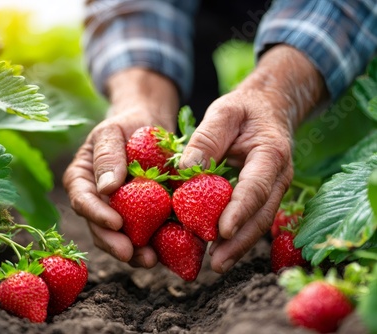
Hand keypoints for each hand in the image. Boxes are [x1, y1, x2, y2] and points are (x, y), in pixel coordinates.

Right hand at [62, 68, 178, 267]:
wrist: (150, 126)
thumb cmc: (128, 123)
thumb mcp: (114, 131)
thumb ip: (108, 155)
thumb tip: (107, 188)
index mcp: (82, 179)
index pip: (83, 200)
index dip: (96, 215)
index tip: (116, 222)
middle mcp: (97, 200)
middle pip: (99, 226)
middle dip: (114, 243)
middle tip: (131, 253)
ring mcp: (118, 211)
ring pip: (120, 237)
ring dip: (134, 251)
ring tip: (150, 260)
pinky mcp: (140, 217)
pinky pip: (144, 234)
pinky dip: (154, 244)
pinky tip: (167, 252)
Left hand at [179, 44, 327, 272]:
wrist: (268, 109)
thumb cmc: (244, 109)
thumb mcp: (224, 112)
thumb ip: (207, 138)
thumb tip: (186, 170)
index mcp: (271, 154)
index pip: (256, 186)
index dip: (240, 210)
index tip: (222, 230)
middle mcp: (278, 176)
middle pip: (261, 214)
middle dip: (239, 241)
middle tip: (216, 263)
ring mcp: (273, 189)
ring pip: (258, 222)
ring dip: (238, 245)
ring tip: (216, 264)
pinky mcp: (262, 195)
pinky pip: (251, 218)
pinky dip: (236, 235)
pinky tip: (218, 249)